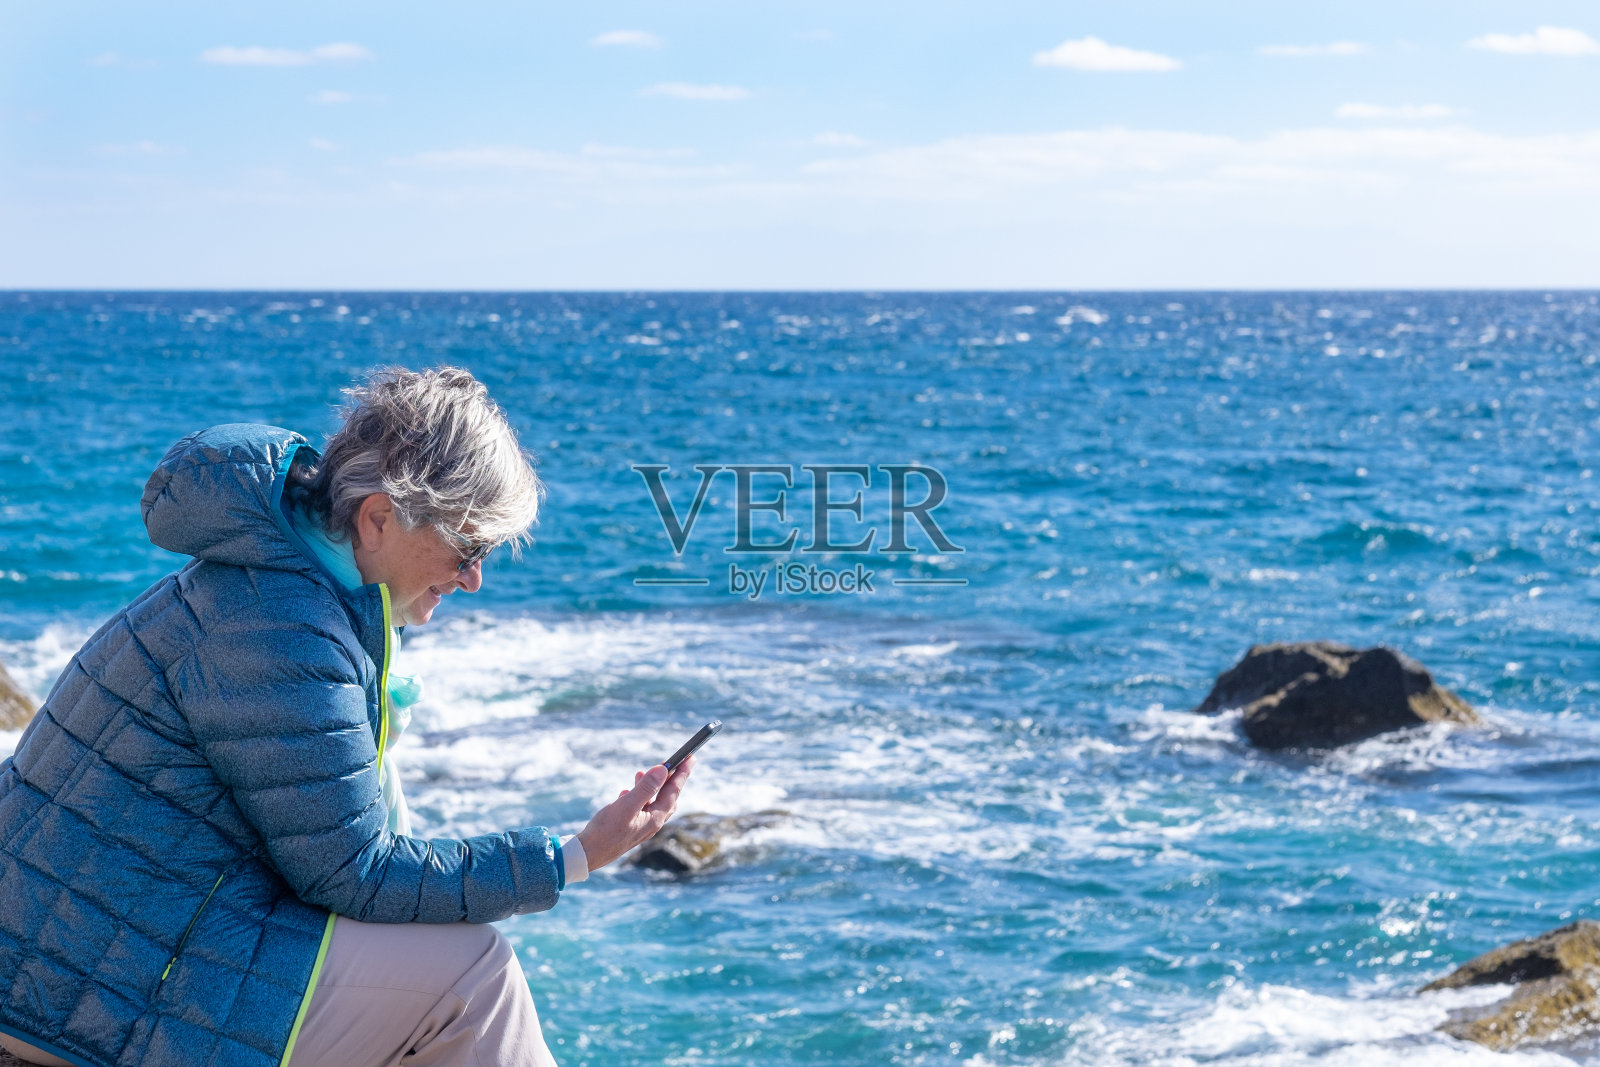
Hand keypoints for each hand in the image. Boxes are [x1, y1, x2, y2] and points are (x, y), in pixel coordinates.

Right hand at [575, 755, 693, 871]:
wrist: (588, 854)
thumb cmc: (606, 831)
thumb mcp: (627, 805)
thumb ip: (646, 788)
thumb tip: (663, 770)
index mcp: (655, 818)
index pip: (674, 791)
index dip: (682, 773)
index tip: (691, 758)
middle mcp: (652, 823)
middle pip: (668, 797)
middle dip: (670, 779)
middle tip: (673, 762)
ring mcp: (641, 827)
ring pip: (653, 803)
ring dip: (651, 786)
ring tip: (640, 773)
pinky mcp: (630, 828)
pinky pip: (640, 809)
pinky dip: (638, 797)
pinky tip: (626, 792)